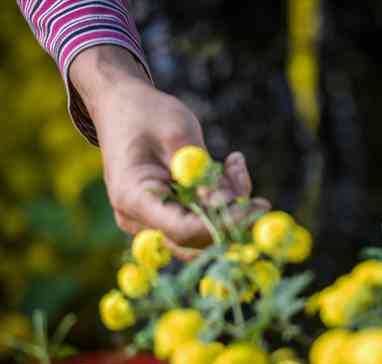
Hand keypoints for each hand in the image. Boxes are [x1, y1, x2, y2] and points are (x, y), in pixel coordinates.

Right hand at [70, 46, 268, 254]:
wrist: (120, 105)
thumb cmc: (146, 113)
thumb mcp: (178, 132)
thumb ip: (202, 171)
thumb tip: (228, 205)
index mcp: (133, 197)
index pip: (182, 230)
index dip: (221, 225)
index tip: (253, 209)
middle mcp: (137, 217)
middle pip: (193, 240)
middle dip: (230, 221)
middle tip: (260, 200)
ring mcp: (149, 219)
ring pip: (200, 231)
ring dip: (228, 207)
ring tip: (235, 165)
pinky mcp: (164, 213)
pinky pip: (197, 218)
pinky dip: (218, 200)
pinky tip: (228, 169)